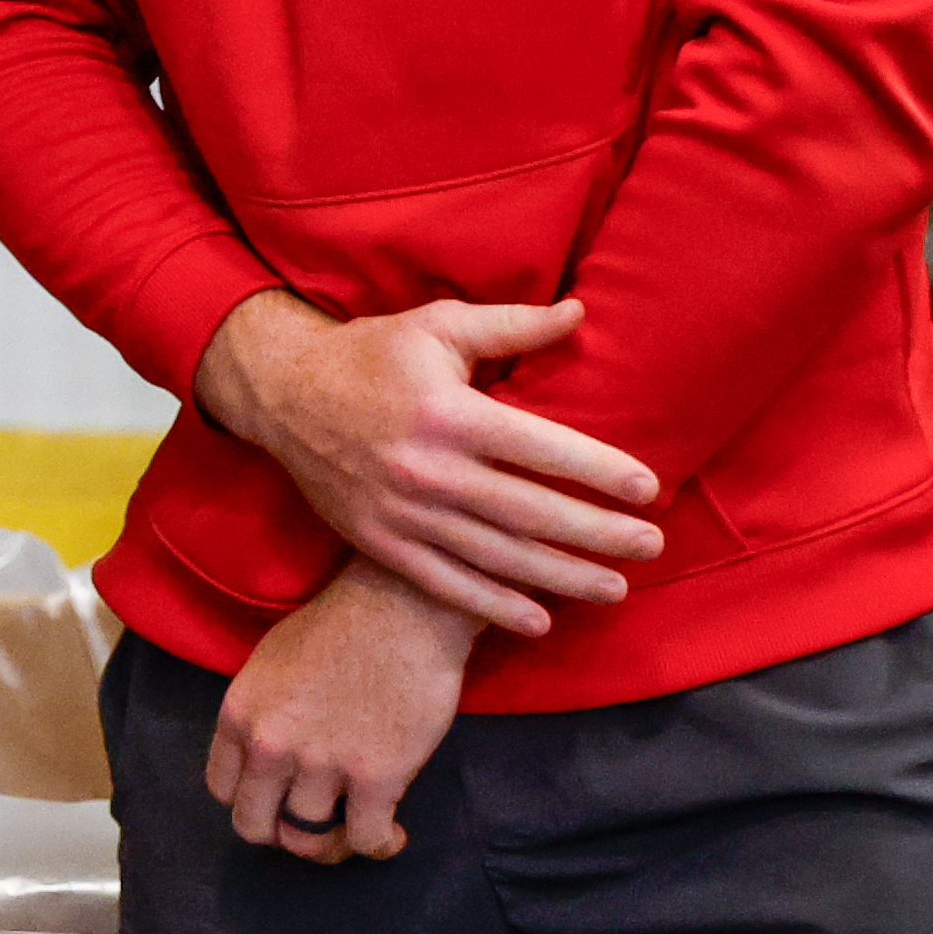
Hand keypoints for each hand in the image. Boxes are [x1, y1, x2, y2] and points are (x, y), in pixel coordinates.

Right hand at [195, 289, 669, 634]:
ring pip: (496, 556)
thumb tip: (580, 314)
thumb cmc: (370, 355)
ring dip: (561, 577)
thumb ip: (511, 326)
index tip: (648, 489)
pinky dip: (493, 606)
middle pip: (529, 512)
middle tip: (652, 545)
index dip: (599, 471)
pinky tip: (540, 620)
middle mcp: (427, 469)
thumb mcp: (436, 326)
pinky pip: (444, 584)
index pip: (540, 448)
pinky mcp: (378, 541)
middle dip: (598, 533)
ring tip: (615, 587)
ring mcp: (400, 513)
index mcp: (447, 413)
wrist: (280, 394)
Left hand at [207, 566, 482, 862]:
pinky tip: (391, 835)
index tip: (276, 799)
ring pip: (310, 841)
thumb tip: (264, 758)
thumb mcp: (267, 665)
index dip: (251, 801)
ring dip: (335, 842)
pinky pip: (367, 838)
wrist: (401, 607)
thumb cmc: (339, 626)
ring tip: (356, 827)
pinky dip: (380, 845)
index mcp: (238, 717)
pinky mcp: (376, 777)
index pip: (222, 790)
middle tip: (312, 825)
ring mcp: (321, 764)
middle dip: (282, 833)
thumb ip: (259, 716)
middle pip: (255, 827)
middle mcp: (270, 747)